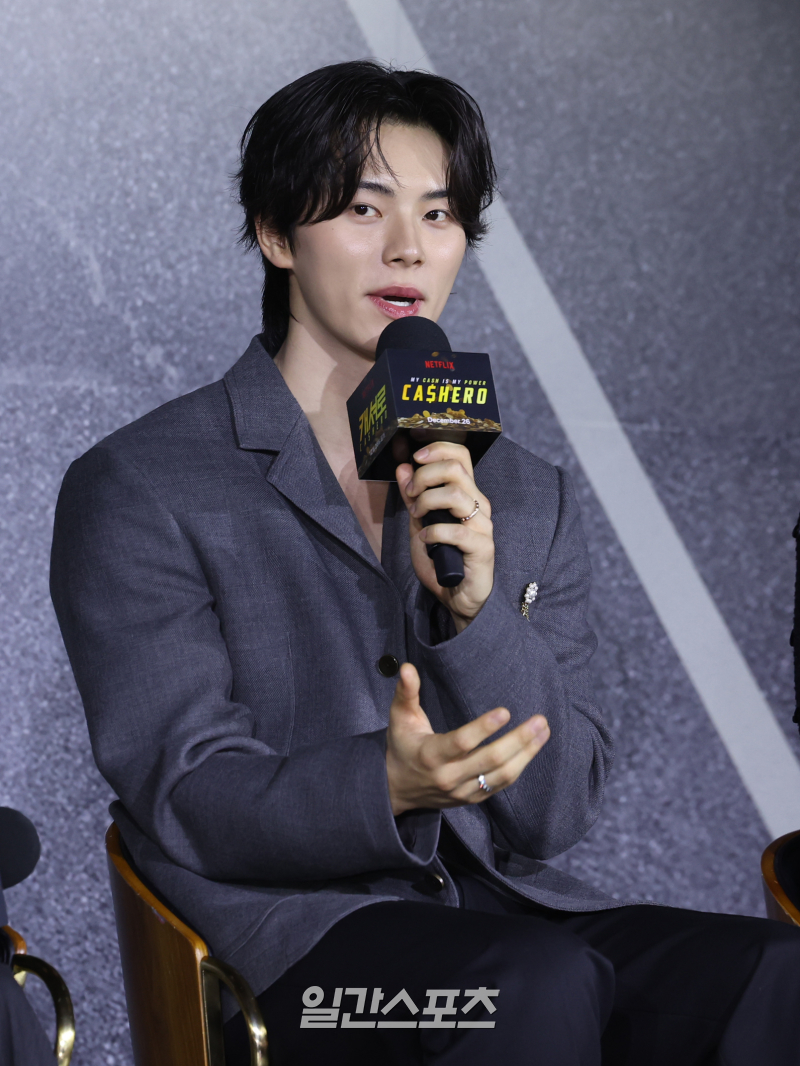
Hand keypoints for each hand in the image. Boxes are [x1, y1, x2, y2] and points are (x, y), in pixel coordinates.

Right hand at [385, 663, 549, 815]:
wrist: (397, 788)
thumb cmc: (402, 746)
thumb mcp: (400, 718)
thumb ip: (406, 692)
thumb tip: (408, 666)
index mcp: (431, 754)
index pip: (461, 743)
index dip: (483, 728)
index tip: (505, 712)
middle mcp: (448, 776)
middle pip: (490, 760)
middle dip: (518, 740)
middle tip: (540, 720)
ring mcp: (462, 791)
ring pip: (501, 775)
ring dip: (526, 753)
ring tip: (543, 731)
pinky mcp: (472, 799)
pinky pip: (501, 785)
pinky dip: (519, 767)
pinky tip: (532, 749)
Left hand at [396, 442, 493, 631]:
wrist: (458, 597)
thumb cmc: (442, 560)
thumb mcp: (419, 524)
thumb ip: (412, 496)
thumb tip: (403, 467)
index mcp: (466, 494)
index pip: (460, 456)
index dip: (436, 449)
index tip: (414, 458)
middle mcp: (479, 504)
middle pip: (456, 468)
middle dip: (424, 476)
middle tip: (411, 494)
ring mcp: (483, 525)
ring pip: (456, 494)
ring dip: (426, 502)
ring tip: (416, 517)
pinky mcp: (483, 547)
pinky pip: (456, 530)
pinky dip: (433, 532)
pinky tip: (424, 541)